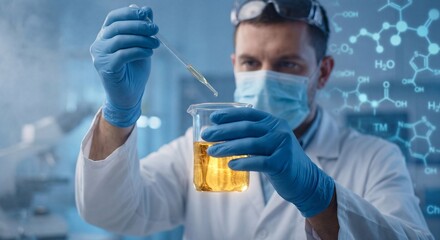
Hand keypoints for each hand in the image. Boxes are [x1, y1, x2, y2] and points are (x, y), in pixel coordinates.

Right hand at [90, 6, 159, 126]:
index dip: (129, 13)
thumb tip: (147, 9)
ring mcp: (100, 56)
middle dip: (139, 26)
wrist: (129, 96)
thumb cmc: (134, 71)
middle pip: (118, 27)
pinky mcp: (106, 68)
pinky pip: (123, 54)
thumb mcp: (141, 46)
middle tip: (156, 29)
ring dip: (142, 39)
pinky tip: (149, 52)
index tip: (146, 14)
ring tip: (156, 43)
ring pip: (121, 40)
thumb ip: (143, 30)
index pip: (113, 18)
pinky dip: (139, 51)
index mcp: (105, 36)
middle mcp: (99, 44)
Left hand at [201, 107, 334, 216]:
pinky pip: (259, 162)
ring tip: (212, 151)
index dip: (230, 114)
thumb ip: (252, 136)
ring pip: (250, 144)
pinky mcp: (282, 163)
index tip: (212, 118)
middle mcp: (279, 130)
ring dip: (228, 147)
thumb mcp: (268, 143)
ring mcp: (282, 145)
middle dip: (223, 131)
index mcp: (273, 122)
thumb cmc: (279, 160)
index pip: (249, 113)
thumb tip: (220, 135)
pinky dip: (243, 163)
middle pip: (246, 128)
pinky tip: (230, 164)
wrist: (305, 180)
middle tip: (206, 135)